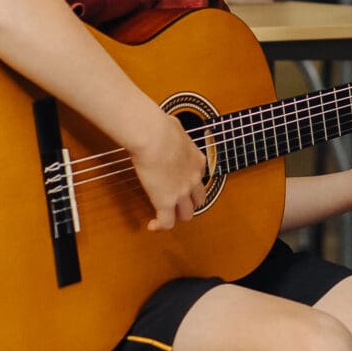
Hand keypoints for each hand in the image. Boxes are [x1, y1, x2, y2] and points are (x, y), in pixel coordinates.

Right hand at [129, 109, 209, 230]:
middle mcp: (193, 180)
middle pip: (199, 200)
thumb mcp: (174, 126)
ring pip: (186, 215)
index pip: (199, 177)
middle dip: (189, 202)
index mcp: (197, 161)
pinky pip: (166, 223)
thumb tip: (167, 124)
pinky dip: (160, 226)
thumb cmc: (161, 127)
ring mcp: (181, 193)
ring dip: (176, 216)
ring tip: (164, 215)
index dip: (190, 182)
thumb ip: (174, 131)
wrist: (154, 136)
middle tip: (175, 202)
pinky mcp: (166, 202)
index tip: (179, 181)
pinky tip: (152, 225)